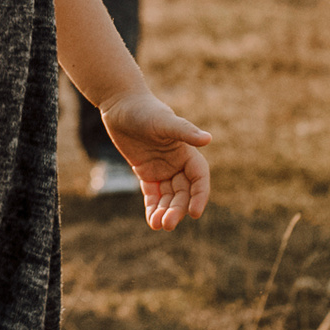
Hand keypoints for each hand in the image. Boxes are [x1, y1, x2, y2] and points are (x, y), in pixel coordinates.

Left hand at [99, 88, 212, 229]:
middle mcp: (177, 163)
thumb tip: (208, 139)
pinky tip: (152, 221)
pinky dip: (153, 208)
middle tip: (168, 224)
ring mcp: (162, 169)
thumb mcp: (163, 122)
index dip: (199, 196)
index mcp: (187, 152)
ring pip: (168, 197)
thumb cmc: (144, 109)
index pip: (199, 179)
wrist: (120, 105)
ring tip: (158, 225)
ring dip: (165, 212)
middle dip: (177, 209)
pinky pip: (153, 194)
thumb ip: (185, 132)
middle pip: (183, 193)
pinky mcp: (146, 172)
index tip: (195, 214)